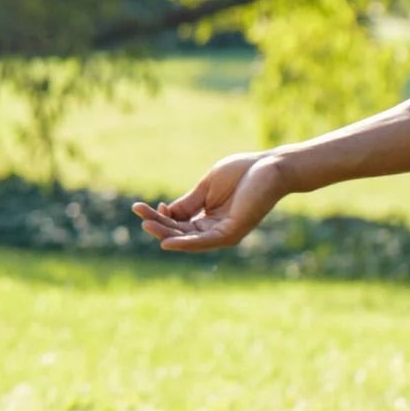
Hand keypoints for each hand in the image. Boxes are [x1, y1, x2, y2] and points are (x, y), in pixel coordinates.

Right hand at [133, 150, 294, 251]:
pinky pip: (204, 241)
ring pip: (188, 238)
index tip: (143, 207)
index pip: (178, 223)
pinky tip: (167, 241)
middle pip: (180, 232)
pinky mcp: (231, 232)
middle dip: (158, 224)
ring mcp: (224, 233)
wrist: (270, 167)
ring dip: (166, 233)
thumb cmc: (242, 172)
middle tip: (139, 215)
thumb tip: (165, 213)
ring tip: (146, 225)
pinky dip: (185, 243)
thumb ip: (187, 203)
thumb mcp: (206, 187)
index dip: (160, 216)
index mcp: (208, 218)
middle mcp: (215, 230)